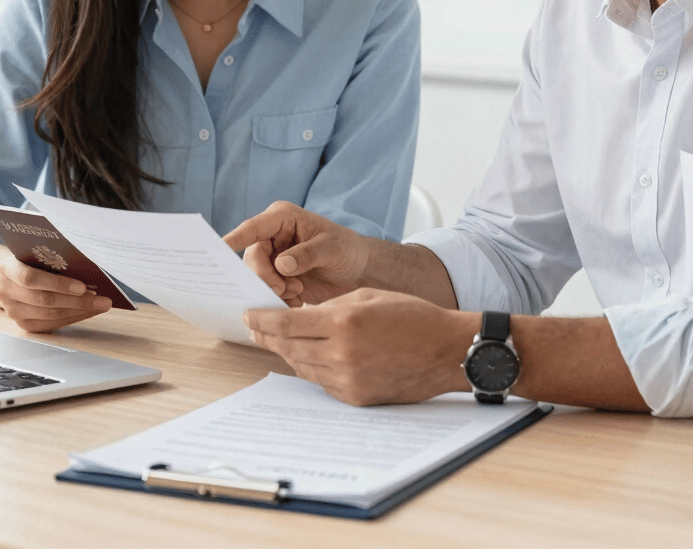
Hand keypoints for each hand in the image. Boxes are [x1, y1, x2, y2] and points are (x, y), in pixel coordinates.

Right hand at [0, 252, 111, 332]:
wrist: (9, 276)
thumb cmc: (30, 259)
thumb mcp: (35, 252)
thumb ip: (52, 259)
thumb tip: (90, 269)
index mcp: (6, 268)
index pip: (30, 278)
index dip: (57, 284)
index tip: (83, 286)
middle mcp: (5, 291)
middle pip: (44, 300)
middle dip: (77, 301)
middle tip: (102, 299)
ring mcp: (12, 311)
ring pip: (49, 315)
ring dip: (79, 311)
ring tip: (100, 305)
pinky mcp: (22, 324)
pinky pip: (51, 324)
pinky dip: (72, 318)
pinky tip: (88, 311)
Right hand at [224, 201, 369, 305]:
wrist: (358, 271)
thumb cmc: (346, 249)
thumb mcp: (332, 248)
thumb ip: (307, 254)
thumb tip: (282, 264)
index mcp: (282, 219)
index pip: (254, 227)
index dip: (236, 237)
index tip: (220, 247)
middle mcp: (272, 237)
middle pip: (251, 258)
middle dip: (264, 277)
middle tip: (284, 290)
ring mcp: (272, 259)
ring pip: (255, 277)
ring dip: (273, 290)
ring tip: (297, 294)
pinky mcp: (276, 279)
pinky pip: (265, 292)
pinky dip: (278, 301)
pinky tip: (297, 302)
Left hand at [244, 288, 473, 405]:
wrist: (445, 350)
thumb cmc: (412, 316)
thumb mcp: (368, 296)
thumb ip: (332, 305)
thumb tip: (303, 316)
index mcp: (343, 322)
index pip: (287, 323)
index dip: (262, 319)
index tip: (247, 315)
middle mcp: (341, 353)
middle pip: (289, 347)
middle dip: (268, 336)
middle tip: (253, 328)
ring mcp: (348, 379)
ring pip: (302, 366)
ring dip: (286, 353)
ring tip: (274, 341)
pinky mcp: (356, 397)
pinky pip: (322, 382)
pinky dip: (311, 368)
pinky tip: (306, 357)